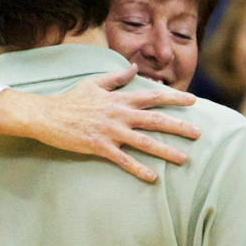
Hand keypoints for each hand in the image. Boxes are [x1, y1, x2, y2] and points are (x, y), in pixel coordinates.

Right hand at [35, 64, 200, 181]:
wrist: (47, 115)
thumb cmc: (71, 100)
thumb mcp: (94, 83)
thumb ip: (117, 77)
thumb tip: (134, 67)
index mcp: (120, 99)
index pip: (153, 96)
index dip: (174, 98)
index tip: (193, 101)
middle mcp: (119, 114)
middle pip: (155, 120)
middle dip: (179, 126)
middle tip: (199, 133)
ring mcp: (111, 131)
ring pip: (144, 142)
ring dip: (166, 151)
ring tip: (184, 158)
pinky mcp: (100, 147)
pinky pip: (124, 160)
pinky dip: (139, 169)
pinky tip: (153, 178)